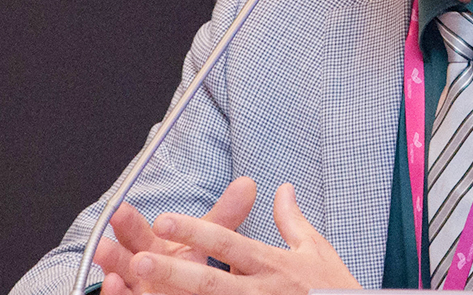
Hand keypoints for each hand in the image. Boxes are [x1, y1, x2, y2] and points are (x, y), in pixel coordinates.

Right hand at [94, 176, 256, 294]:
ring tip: (106, 265)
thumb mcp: (204, 242)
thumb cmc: (189, 269)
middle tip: (107, 234)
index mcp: (153, 248)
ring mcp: (138, 291)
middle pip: (123, 256)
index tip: (120, 209)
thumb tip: (249, 183)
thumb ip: (224, 216)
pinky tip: (114, 286)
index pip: (136, 232)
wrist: (184, 293)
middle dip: (113, 247)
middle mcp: (140, 270)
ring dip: (111, 271)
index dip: (128, 222)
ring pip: (120, 283)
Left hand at [128, 182, 360, 294]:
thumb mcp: (316, 250)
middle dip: (173, 272)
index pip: (228, 244)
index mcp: (272, 265)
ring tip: (138, 292)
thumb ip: (292, 220)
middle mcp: (261, 292)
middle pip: (211, 283)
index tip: (165, 219)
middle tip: (139, 261)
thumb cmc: (334, 289)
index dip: (196, 231)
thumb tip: (282, 189)